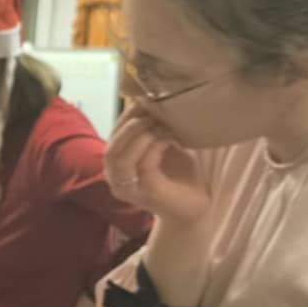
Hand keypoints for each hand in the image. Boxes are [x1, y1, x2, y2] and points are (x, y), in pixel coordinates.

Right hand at [104, 106, 211, 225]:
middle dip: (130, 123)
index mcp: (117, 167)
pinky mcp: (146, 192)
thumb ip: (151, 131)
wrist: (195, 208)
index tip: (145, 98)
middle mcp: (116, 179)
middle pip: (112, 146)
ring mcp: (129, 188)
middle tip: (152, 108)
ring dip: (139, 133)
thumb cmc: (179, 177)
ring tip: (159, 120)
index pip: (112, 138)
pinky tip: (170, 135)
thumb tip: (149, 100)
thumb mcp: (162, 147)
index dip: (125, 117)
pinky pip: (144, 163)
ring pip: (120, 156)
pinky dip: (155, 145)